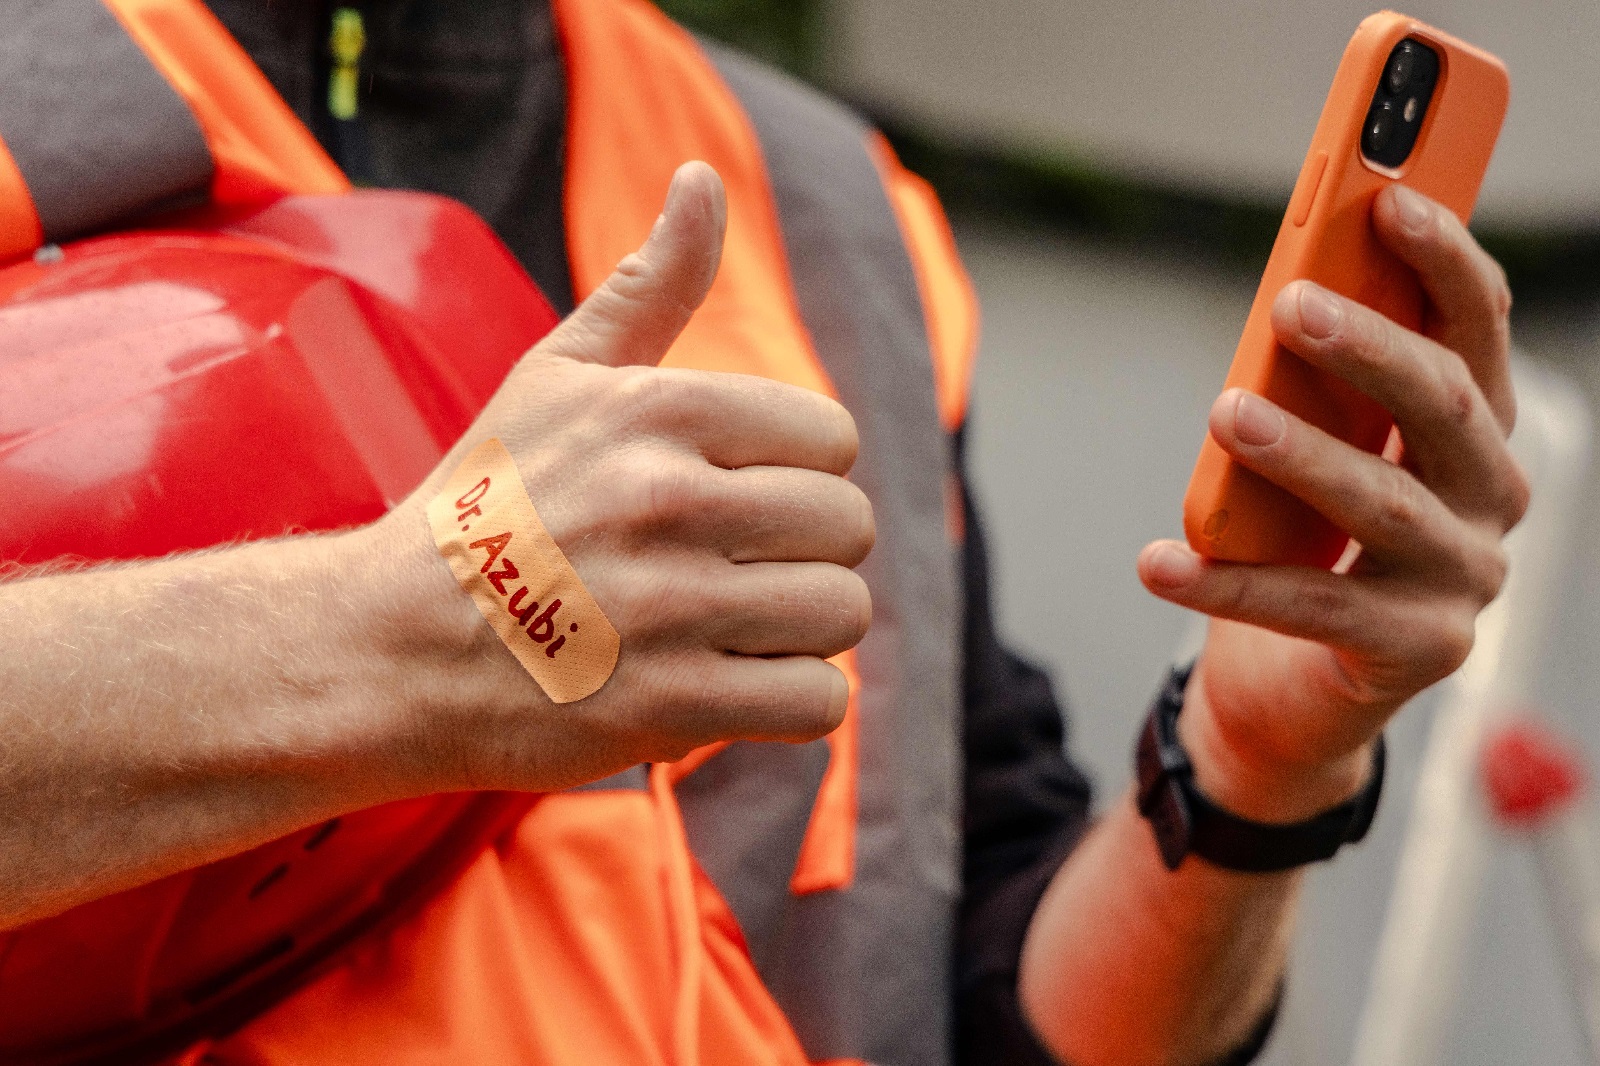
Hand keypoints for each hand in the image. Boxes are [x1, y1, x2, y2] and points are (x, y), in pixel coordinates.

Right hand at [363, 162, 872, 792]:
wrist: (387, 646)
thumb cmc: (486, 505)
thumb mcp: (557, 376)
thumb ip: (650, 284)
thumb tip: (702, 178)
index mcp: (660, 411)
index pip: (834, 441)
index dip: (793, 476)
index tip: (730, 499)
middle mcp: (670, 502)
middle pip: (850, 528)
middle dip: (803, 554)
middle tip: (730, 570)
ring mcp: (670, 611)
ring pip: (843, 616)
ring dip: (801, 631)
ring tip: (730, 627)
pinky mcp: (669, 710)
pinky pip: (818, 705)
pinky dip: (790, 703)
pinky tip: (728, 685)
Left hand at [1137, 185, 1528, 821]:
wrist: (1297, 688)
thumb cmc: (1307, 542)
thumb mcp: (1317, 448)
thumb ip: (1319, 386)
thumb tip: (1289, 293)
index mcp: (1476, 432)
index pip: (1479, 331)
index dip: (1446, 262)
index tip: (1391, 202)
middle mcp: (1490, 501)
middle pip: (1443, 407)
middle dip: (1370, 348)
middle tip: (1291, 304)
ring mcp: (1461, 579)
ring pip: (1381, 502)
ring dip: (1301, 452)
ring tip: (1227, 412)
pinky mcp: (1415, 649)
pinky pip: (1307, 606)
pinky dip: (1224, 582)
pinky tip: (1158, 561)